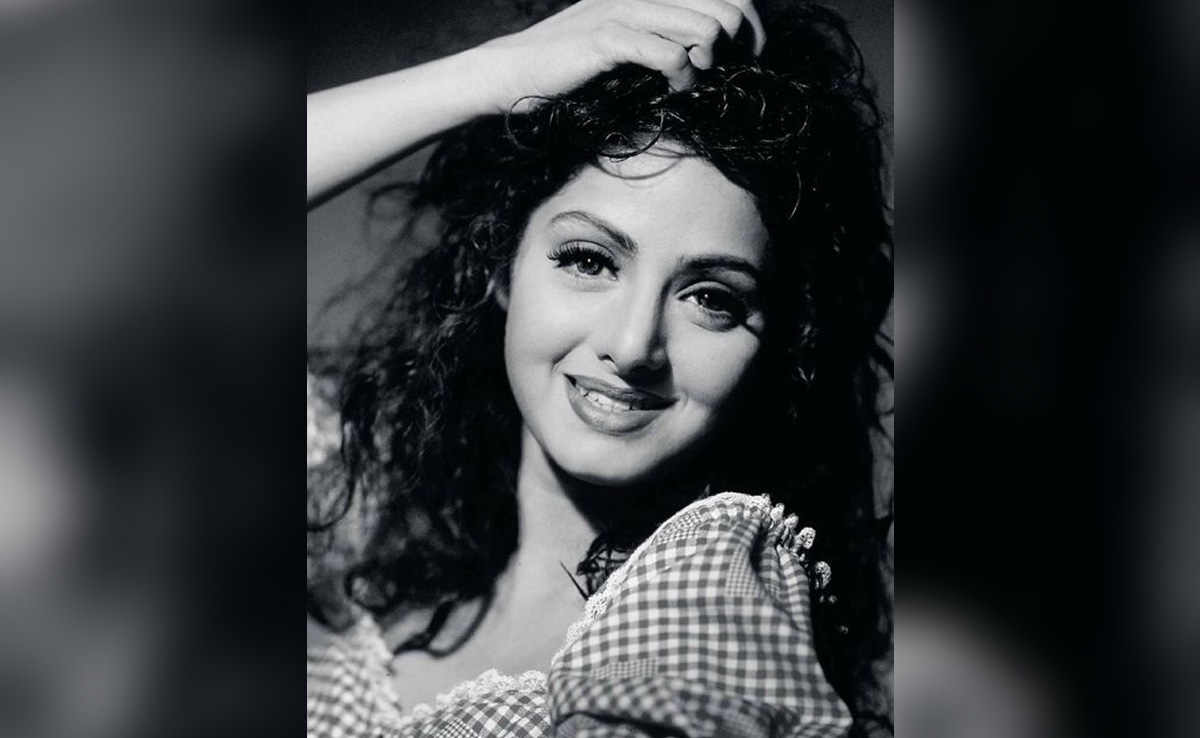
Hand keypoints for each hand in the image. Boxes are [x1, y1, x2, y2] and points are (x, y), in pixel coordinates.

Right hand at [474, 0, 765, 111]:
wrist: (514, 69)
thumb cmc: (574, 62)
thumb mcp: (627, 38)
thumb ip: (664, 31)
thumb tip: (710, 48)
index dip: (750, 23)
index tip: (747, 54)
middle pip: (727, 7)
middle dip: (739, 46)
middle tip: (725, 73)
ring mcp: (626, 11)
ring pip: (705, 27)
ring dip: (709, 61)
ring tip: (692, 77)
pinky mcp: (608, 39)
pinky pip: (668, 53)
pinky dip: (680, 75)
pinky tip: (673, 87)